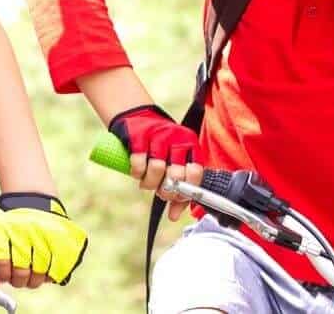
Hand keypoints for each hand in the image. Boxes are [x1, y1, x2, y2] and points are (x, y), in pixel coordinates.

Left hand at [0, 193, 87, 288]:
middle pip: (21, 272)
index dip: (2, 273)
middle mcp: (24, 231)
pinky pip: (54, 273)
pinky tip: (43, 267)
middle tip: (17, 275)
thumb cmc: (10, 231)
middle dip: (18, 280)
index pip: (1, 260)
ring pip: (38, 275)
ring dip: (33, 278)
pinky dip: (47, 275)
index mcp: (3, 228)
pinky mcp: (62, 244)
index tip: (4, 274)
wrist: (35, 207)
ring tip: (30, 270)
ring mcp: (45, 237)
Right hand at [108, 104, 202, 220]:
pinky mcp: (137, 135)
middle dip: (167, 190)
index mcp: (190, 144)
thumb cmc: (160, 145)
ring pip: (157, 169)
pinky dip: (137, 173)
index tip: (177, 196)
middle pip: (176, 174)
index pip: (196, 172)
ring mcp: (156, 135)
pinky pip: (138, 162)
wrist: (137, 117)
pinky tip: (137, 174)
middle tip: (160, 192)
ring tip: (147, 184)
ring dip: (150, 183)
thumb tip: (174, 216)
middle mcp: (176, 138)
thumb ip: (178, 188)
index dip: (187, 189)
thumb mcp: (174, 161)